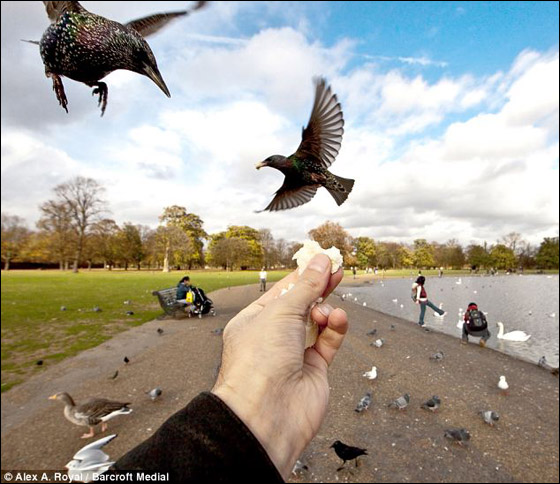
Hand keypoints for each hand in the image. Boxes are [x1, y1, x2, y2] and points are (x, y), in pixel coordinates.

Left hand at [212, 254, 347, 477]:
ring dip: (326, 310)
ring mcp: (294, 353)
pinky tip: (337, 319)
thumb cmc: (259, 362)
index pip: (282, 290)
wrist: (266, 413)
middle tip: (337, 270)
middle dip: (319, 288)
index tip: (321, 260)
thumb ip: (306, 286)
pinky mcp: (314, 368)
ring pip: (318, 322)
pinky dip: (335, 328)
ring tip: (327, 310)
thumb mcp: (281, 311)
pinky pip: (329, 340)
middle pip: (302, 304)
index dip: (302, 275)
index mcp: (254, 320)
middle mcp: (273, 336)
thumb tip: (320, 261)